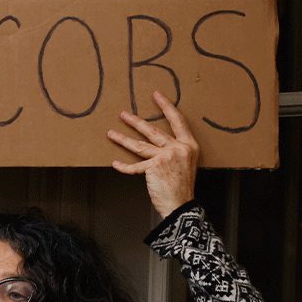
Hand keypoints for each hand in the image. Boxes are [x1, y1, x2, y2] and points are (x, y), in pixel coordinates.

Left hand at [108, 92, 198, 216]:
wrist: (181, 206)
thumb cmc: (182, 188)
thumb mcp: (185, 164)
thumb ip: (174, 152)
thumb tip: (155, 144)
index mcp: (189, 145)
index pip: (178, 121)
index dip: (166, 106)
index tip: (156, 95)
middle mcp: (178, 148)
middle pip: (153, 131)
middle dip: (136, 122)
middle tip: (123, 114)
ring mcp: (166, 157)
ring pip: (140, 145)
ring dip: (123, 139)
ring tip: (111, 133)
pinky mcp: (153, 167)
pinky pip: (135, 166)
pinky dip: (124, 167)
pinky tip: (115, 163)